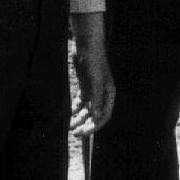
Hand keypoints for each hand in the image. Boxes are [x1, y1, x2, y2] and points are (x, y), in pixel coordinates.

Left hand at [70, 11, 115, 135]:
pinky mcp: (85, 86)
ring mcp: (93, 90)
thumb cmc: (94, 62)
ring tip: (70, 126)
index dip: (95, 125)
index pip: (104, 115)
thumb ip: (95, 99)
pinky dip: (76, 109)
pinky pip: (81, 102)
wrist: (87, 45)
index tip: (84, 132)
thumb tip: (96, 116)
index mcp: (109, 94)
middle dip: (86, 125)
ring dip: (79, 119)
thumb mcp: (94, 81)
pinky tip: (70, 114)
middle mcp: (102, 94)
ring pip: (87, 110)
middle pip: (95, 115)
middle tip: (75, 133)